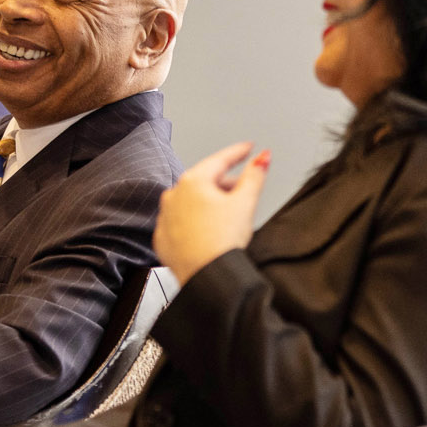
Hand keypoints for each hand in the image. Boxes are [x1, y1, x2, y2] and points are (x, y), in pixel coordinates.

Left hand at [153, 142, 267, 284]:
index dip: (239, 153)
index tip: (249, 148)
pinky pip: (182, 223)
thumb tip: (263, 158)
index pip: (221, 159)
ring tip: (228, 218)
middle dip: (226, 185)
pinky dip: (196, 223)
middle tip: (244, 194)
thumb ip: (255, 176)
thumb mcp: (245, 203)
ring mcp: (165, 217)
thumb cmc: (221, 244)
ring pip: (192, 202)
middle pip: (206, 181)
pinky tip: (210, 232)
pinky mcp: (163, 239)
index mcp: (192, 182)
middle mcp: (173, 195)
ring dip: (210, 204)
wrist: (207, 278)